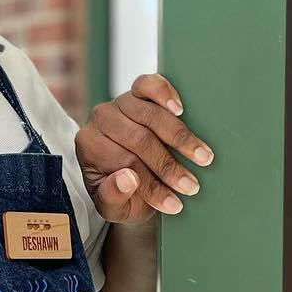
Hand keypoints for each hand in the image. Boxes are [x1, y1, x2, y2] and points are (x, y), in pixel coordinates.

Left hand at [75, 73, 213, 222]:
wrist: (134, 178)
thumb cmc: (123, 193)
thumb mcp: (114, 207)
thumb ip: (113, 197)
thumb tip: (127, 179)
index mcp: (89, 145)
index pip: (124, 164)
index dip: (152, 186)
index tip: (173, 204)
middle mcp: (101, 119)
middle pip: (140, 140)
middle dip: (168, 167)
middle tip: (191, 186)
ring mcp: (121, 102)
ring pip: (151, 116)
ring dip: (180, 139)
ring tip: (202, 158)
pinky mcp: (138, 90)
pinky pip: (148, 84)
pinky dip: (165, 93)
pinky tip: (180, 110)